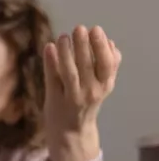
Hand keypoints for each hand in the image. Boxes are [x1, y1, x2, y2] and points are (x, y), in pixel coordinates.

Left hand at [43, 25, 121, 160]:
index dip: (101, 47)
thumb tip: (111, 43)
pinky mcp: (54, 100)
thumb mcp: (103, 86)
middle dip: (83, 45)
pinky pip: (52, 79)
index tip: (96, 29)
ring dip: (67, 52)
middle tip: (79, 28)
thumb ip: (108, 67)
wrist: (71, 133)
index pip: (107, 64)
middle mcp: (90, 92)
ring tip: (63, 36)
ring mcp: (71, 97)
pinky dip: (50, 62)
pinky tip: (49, 47)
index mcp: (104, 85)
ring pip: (69, 72)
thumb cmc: (86, 103)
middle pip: (87, 66)